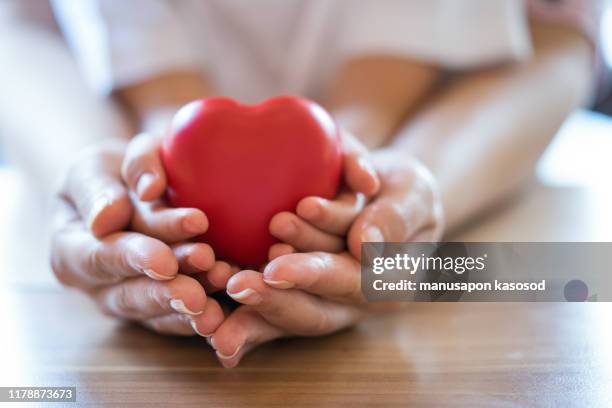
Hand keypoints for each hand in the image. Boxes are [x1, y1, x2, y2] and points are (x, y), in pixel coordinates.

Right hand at [50, 141, 224, 336]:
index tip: (165, 261)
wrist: (126, 192)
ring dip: (194, 299)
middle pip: (131, 294)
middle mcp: (97, 286)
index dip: (133, 260)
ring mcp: (129, 301)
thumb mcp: (93, 166)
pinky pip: (181, 317)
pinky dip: (205, 311)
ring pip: (159, 311)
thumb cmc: (107, 175)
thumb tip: (107, 217)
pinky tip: (231, 304)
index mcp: (71, 252)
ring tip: (225, 281)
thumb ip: (98, 187)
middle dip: (168, 291)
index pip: (101, 258)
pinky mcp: (160, 308)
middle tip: (202, 284)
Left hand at [210, 152, 443, 366]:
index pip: (352, 285)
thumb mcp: (413, 194)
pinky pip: (272, 308)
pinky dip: (244, 314)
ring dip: (254, 303)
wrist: (386, 197)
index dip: (314, 277)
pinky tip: (212, 304)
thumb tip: (366, 246)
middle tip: (236, 284)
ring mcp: (326, 301)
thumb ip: (396, 217)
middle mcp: (354, 302)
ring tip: (220, 277)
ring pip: (289, 312)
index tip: (277, 262)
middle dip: (274, 299)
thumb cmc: (403, 191)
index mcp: (388, 284)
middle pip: (314, 310)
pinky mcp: (300, 292)